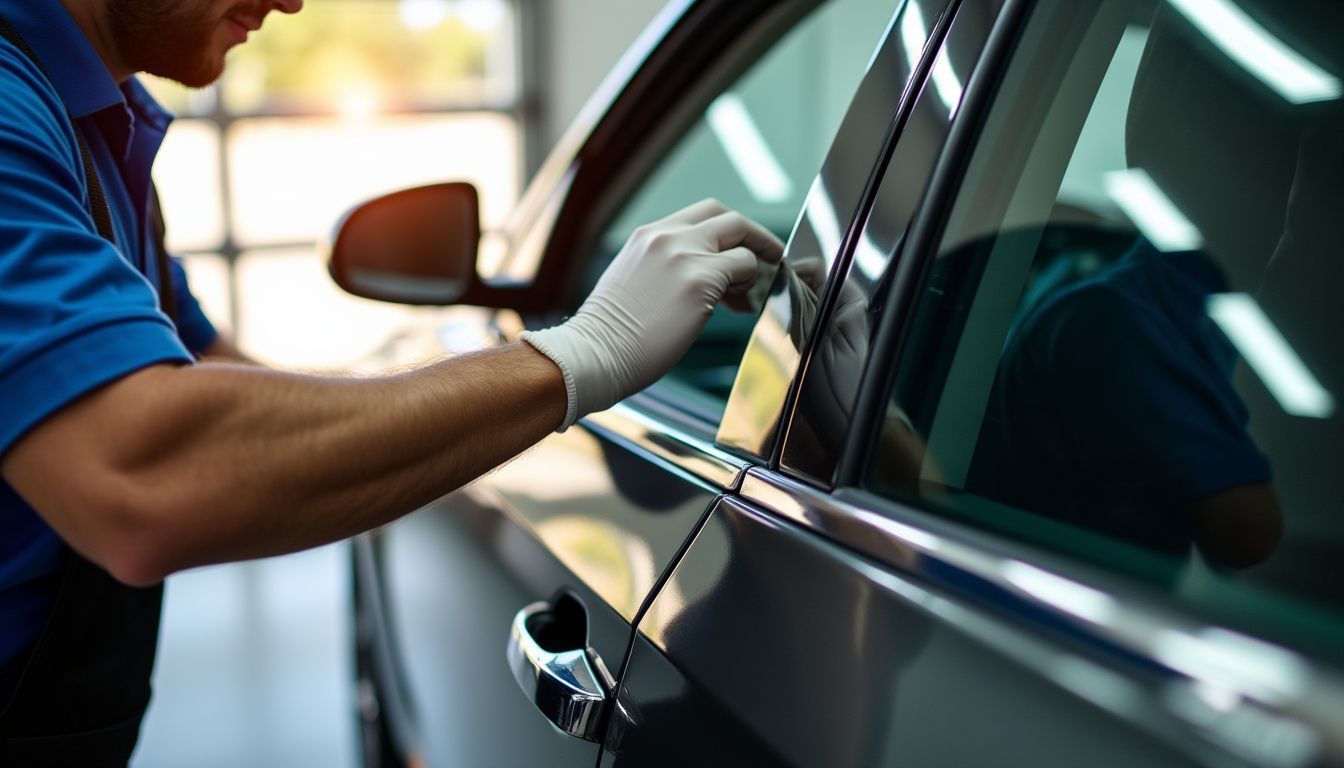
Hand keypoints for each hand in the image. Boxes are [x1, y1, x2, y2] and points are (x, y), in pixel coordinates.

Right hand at [523, 199, 784, 427]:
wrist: (593, 354)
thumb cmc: (609, 336)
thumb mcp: (632, 283)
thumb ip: (662, 269)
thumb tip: (694, 281)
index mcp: (647, 236)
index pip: (699, 216)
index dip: (725, 232)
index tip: (735, 252)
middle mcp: (666, 237)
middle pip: (726, 216)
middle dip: (753, 235)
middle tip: (767, 256)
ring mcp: (684, 255)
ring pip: (740, 236)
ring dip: (756, 261)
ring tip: (752, 291)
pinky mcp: (701, 280)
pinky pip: (744, 268)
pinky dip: (752, 284)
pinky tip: (743, 306)